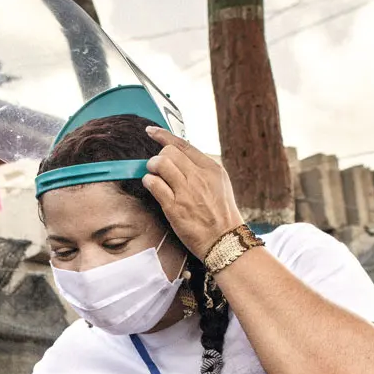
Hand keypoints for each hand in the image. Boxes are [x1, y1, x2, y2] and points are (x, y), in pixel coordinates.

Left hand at [141, 126, 245, 259]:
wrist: (224, 240)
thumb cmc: (221, 215)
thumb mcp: (220, 185)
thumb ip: (202, 170)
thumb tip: (181, 158)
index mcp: (211, 168)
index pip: (183, 145)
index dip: (164, 136)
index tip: (152, 132)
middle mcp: (199, 177)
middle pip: (169, 152)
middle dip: (158, 157)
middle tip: (157, 168)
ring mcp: (186, 191)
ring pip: (160, 164)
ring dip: (151, 168)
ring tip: (153, 176)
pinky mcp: (175, 207)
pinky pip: (154, 184)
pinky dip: (148, 182)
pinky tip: (151, 186)